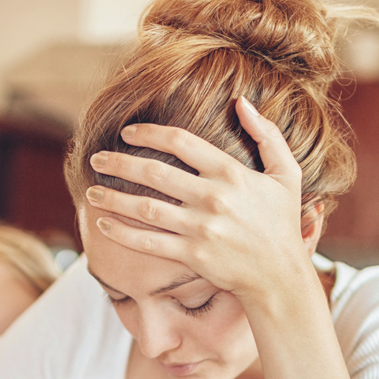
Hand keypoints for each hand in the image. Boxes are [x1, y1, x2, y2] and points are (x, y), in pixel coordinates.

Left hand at [84, 96, 316, 303]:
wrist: (280, 276)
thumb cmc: (281, 223)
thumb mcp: (287, 174)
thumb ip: (267, 135)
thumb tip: (241, 102)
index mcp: (232, 173)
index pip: (181, 142)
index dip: (149, 133)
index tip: (127, 132)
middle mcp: (213, 197)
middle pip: (155, 172)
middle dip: (119, 162)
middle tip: (97, 158)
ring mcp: (201, 228)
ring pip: (145, 207)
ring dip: (113, 198)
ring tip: (91, 191)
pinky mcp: (192, 255)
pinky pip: (148, 242)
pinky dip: (122, 233)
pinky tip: (103, 223)